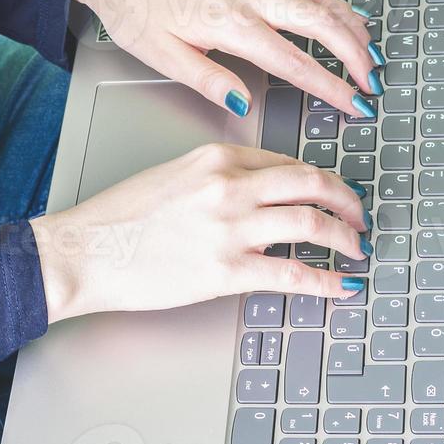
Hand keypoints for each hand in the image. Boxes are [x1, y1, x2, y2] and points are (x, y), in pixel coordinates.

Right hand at [30, 143, 372, 322]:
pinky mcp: (226, 271)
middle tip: (359, 218)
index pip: (287, 162)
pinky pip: (296, 273)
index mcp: (216, 158)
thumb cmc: (117, 220)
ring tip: (357, 250)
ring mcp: (231, 228)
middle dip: (348, 202)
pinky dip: (329, 280)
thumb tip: (257, 195)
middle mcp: (230, 187)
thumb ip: (216, 179)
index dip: (320, 181)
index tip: (333, 194)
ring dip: (346, 239)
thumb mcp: (172, 176)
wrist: (84, 251)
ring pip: (313, 224)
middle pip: (314, 185)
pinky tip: (343, 285)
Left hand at [71, 0, 383, 119]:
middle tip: (375, 82)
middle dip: (356, 55)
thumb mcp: (162, 54)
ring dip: (351, 25)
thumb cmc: (133, 7)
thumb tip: (244, 101)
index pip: (295, 62)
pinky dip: (332, 2)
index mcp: (230, 23)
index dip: (331, 87)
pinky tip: (343, 14)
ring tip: (373, 51)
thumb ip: (209, 80)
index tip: (355, 104)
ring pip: (319, 0)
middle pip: (321, 24)